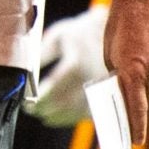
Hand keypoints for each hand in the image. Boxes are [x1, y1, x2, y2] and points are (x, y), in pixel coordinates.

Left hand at [26, 4, 108, 125]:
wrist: (122, 31)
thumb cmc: (85, 32)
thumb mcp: (60, 36)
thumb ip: (42, 54)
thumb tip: (26, 73)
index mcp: (76, 64)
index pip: (51, 90)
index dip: (37, 100)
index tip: (27, 103)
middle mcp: (90, 80)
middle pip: (62, 105)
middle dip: (45, 110)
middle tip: (32, 110)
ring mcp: (103, 90)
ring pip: (76, 113)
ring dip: (57, 117)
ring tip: (45, 115)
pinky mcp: (111, 97)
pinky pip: (89, 114)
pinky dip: (73, 117)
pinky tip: (62, 116)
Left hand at [103, 0, 148, 145]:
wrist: (144, 1)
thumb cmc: (121, 28)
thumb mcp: (112, 57)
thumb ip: (120, 80)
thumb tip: (127, 100)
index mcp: (132, 72)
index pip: (136, 110)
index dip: (135, 129)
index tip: (135, 142)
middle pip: (147, 101)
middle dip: (139, 96)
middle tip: (133, 80)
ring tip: (146, 63)